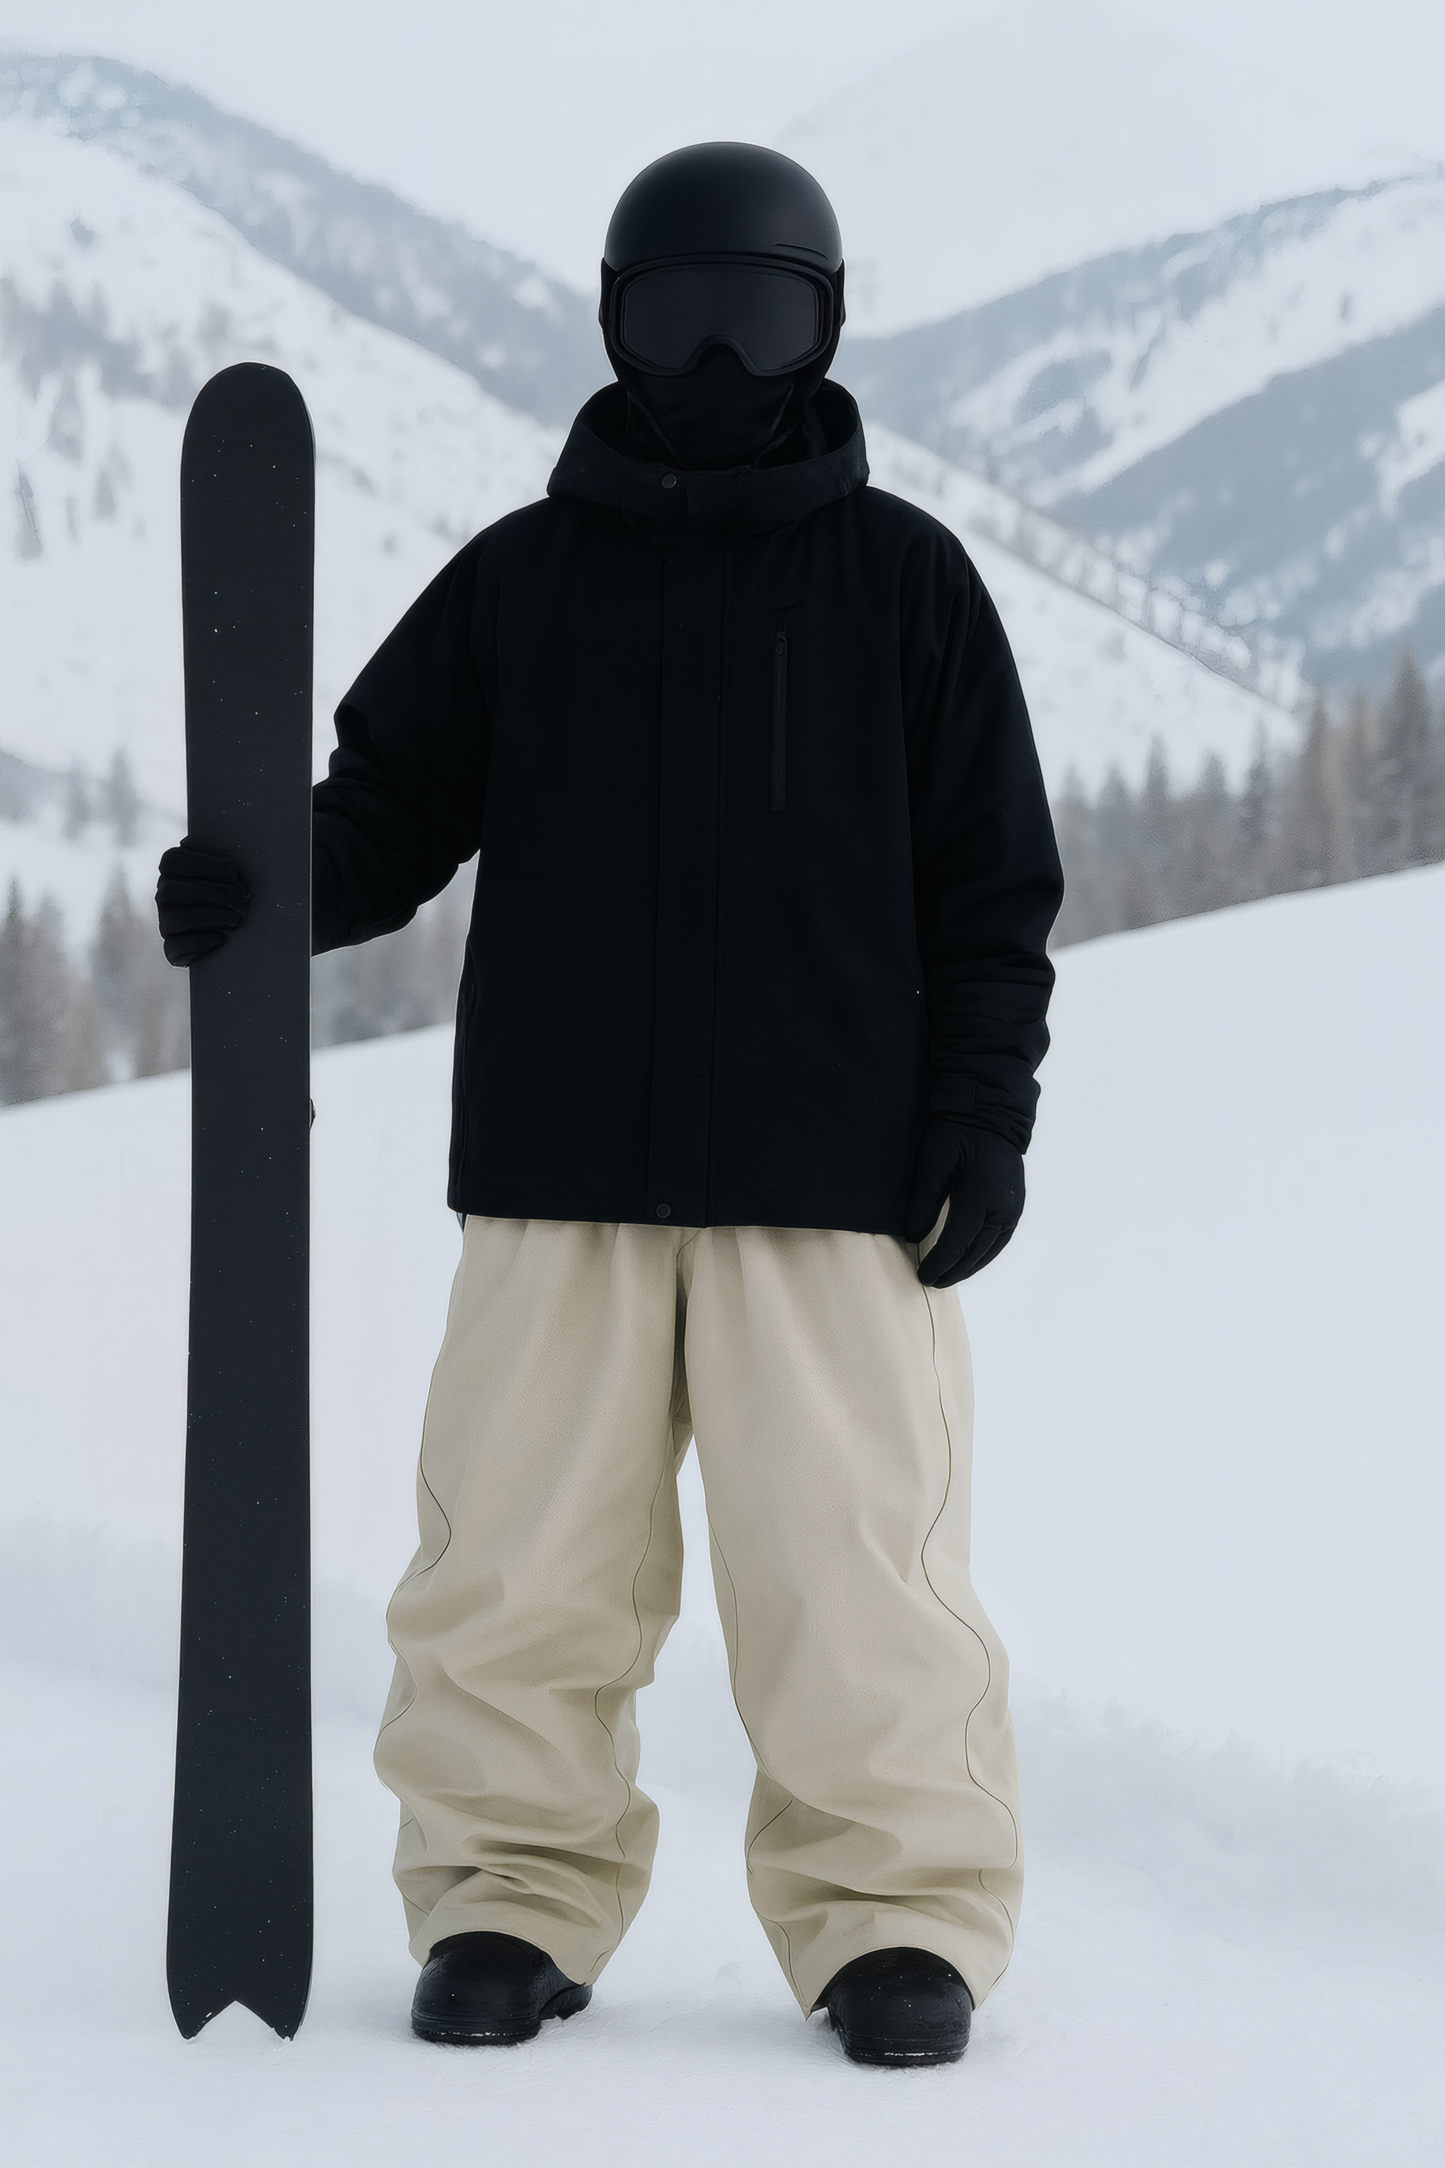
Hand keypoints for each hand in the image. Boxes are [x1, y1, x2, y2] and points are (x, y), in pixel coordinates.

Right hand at [155, 839, 249, 964]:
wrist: (241, 930)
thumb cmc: (236, 891)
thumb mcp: (230, 869)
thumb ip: (219, 853)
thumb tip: (194, 842)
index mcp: (172, 871)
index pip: (173, 861)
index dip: (203, 863)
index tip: (233, 870)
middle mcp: (164, 896)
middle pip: (173, 890)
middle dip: (211, 892)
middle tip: (241, 897)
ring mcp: (166, 923)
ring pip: (176, 919)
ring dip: (210, 916)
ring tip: (237, 917)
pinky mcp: (173, 950)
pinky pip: (175, 947)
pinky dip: (200, 942)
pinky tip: (221, 938)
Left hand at [904, 1120, 1025, 1286]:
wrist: (991, 1114)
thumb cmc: (958, 1133)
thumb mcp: (934, 1162)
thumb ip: (924, 1201)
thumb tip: (912, 1236)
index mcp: (983, 1196)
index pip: (958, 1242)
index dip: (940, 1262)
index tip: (923, 1275)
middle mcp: (1004, 1207)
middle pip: (976, 1252)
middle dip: (953, 1270)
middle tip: (930, 1280)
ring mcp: (1013, 1209)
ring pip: (990, 1250)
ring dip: (968, 1267)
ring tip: (947, 1277)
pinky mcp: (1015, 1207)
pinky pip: (999, 1240)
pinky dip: (983, 1255)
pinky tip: (969, 1261)